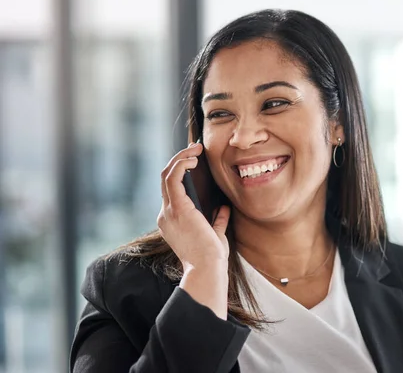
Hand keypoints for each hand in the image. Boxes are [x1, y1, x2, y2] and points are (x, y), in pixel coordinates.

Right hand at [157, 142, 229, 272]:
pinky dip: (181, 164)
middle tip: (196, 148)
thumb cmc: (211, 257)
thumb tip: (223, 207)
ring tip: (196, 149)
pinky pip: (173, 178)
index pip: (171, 190)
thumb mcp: (215, 234)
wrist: (208, 269)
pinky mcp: (177, 208)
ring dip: (181, 158)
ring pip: (167, 174)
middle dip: (180, 160)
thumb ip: (217, 220)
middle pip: (166, 178)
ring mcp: (168, 211)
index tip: (195, 160)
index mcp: (172, 221)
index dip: (180, 172)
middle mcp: (165, 215)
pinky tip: (193, 159)